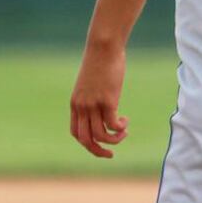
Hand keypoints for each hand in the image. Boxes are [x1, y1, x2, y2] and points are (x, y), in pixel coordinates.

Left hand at [70, 38, 128, 157]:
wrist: (102, 47)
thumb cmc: (99, 61)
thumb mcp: (91, 82)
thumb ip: (93, 96)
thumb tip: (104, 104)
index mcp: (75, 104)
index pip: (75, 132)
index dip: (87, 142)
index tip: (99, 143)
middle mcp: (82, 107)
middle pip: (85, 140)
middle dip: (98, 151)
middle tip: (110, 154)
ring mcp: (93, 104)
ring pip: (101, 135)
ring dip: (114, 139)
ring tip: (124, 132)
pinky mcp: (107, 100)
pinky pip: (112, 125)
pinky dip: (120, 128)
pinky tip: (126, 121)